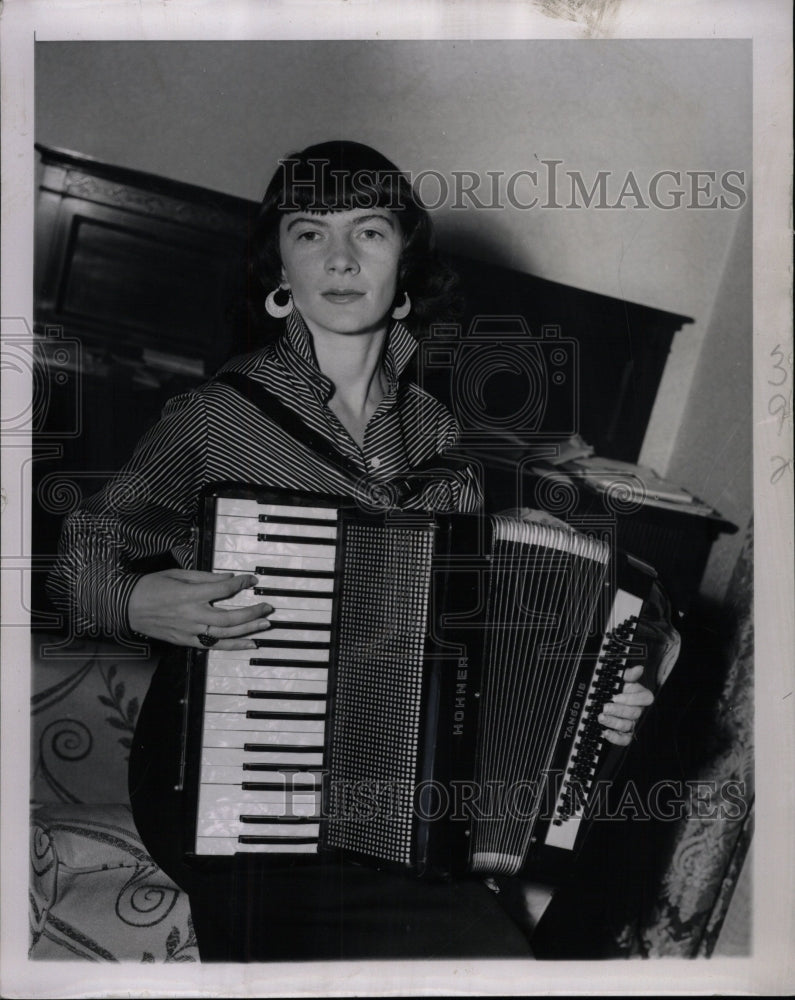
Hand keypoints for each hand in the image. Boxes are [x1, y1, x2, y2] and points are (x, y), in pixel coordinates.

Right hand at [128, 569, 272, 648]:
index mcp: (190, 594)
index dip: (241, 583)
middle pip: (229, 617)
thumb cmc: (152, 586)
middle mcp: (192, 615)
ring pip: (225, 635)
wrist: (127, 606)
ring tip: (265, 625)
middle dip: (252, 613)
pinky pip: (214, 646)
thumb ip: (206, 577)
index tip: (252, 579)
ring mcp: (190, 631)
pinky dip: (233, 645)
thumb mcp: (179, 574)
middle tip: (268, 608)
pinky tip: (249, 643)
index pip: (223, 589)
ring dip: (248, 630)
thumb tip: (229, 577)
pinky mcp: (186, 641)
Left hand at [598, 664, 653, 746]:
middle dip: (619, 710)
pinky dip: (615, 738)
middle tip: (606, 707)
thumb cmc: (619, 691)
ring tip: (601, 717)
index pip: (645, 698)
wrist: (609, 701)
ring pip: (628, 725)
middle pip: (634, 713)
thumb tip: (638, 669)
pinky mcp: (625, 734)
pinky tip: (606, 732)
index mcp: (640, 697)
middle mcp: (638, 711)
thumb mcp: (622, 680)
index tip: (616, 696)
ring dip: (613, 722)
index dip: (632, 698)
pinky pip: (624, 740)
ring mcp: (632, 723)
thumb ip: (629, 675)